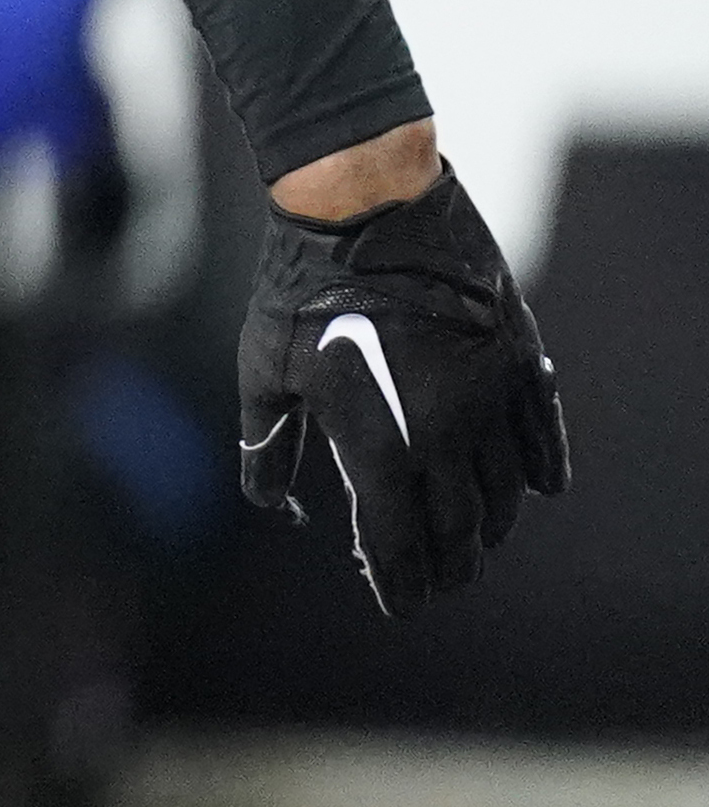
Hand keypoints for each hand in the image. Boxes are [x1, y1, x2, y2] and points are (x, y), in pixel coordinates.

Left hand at [236, 163, 568, 611]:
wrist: (363, 201)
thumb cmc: (300, 285)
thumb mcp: (264, 366)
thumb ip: (268, 443)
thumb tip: (273, 504)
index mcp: (379, 436)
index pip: (397, 536)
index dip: (400, 578)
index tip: (399, 605)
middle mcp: (445, 426)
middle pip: (461, 524)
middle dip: (450, 563)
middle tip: (440, 582)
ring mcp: (490, 392)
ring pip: (508, 488)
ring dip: (493, 525)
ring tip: (477, 543)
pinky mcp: (518, 356)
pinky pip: (542, 433)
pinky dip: (541, 470)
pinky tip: (537, 491)